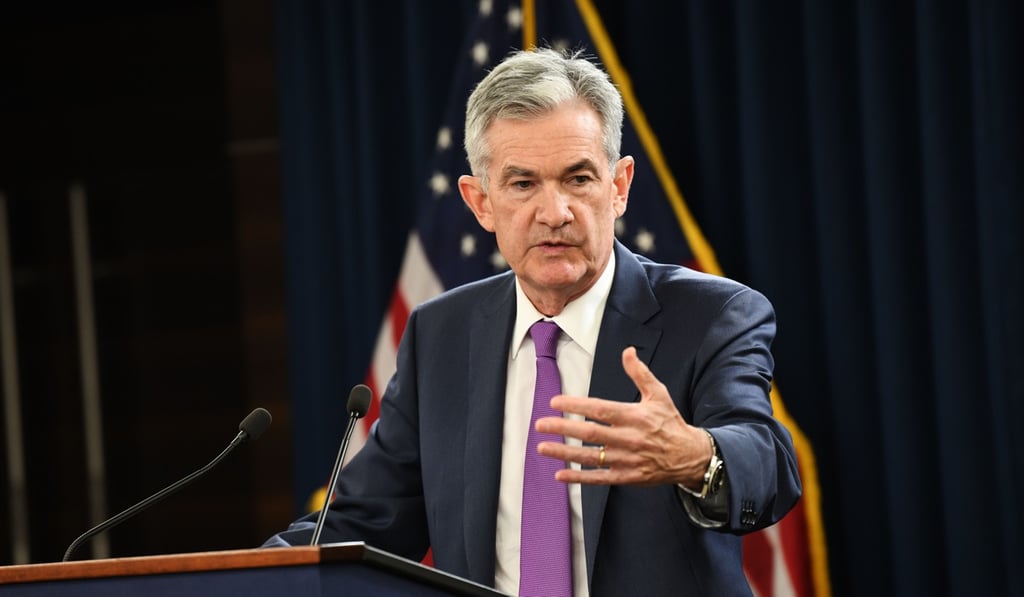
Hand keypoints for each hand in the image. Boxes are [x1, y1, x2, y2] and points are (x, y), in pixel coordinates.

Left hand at [535, 346, 711, 486]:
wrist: (690, 456)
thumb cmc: (670, 422)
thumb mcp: (658, 393)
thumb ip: (639, 373)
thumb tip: (627, 350)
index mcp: (634, 416)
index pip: (599, 409)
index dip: (575, 406)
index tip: (555, 402)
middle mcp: (628, 438)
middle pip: (590, 434)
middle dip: (562, 428)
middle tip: (540, 424)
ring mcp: (626, 460)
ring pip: (590, 457)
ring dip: (564, 452)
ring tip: (543, 447)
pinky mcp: (627, 477)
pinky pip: (599, 478)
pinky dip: (579, 478)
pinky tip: (560, 475)